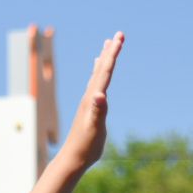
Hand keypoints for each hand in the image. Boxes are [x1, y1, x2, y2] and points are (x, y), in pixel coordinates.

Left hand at [58, 32, 123, 171]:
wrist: (73, 158)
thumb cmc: (86, 146)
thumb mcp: (94, 129)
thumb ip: (98, 111)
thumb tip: (99, 95)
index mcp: (93, 99)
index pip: (105, 72)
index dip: (113, 54)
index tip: (120, 37)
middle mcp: (89, 97)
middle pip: (101, 69)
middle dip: (111, 51)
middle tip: (118, 35)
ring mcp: (88, 102)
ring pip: (97, 75)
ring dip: (103, 59)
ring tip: (106, 46)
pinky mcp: (88, 108)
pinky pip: (94, 85)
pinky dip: (97, 74)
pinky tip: (96, 73)